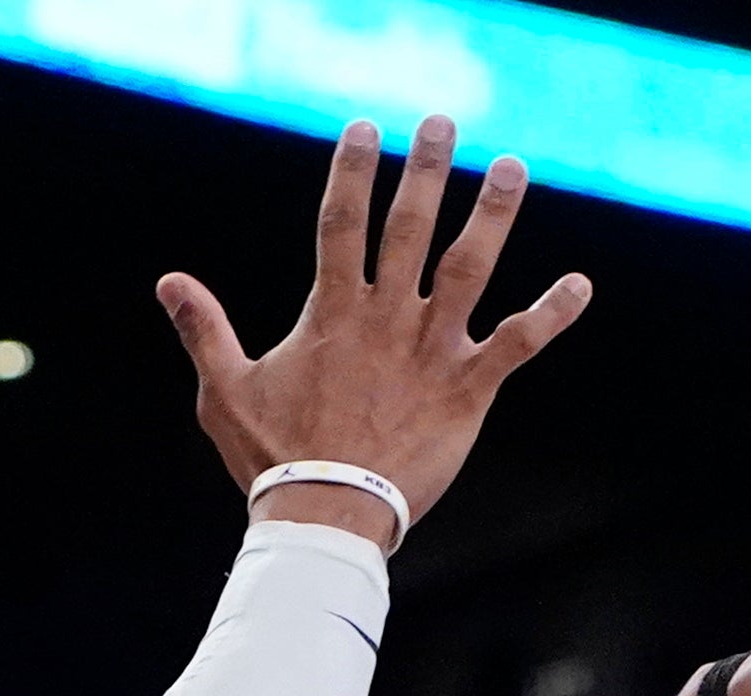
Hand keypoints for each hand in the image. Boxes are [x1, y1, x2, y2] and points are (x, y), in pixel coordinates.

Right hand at [160, 119, 587, 544]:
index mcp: (332, 313)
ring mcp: (432, 350)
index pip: (341, 223)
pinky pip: (518, 343)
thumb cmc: (275, 459)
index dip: (353, 172)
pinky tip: (581, 285)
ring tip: (511, 167)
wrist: (330, 517)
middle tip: (441, 123)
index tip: (367, 130)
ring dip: (493, 215)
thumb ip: (204, 330)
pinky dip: (552, 314)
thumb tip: (168, 280)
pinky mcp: (469, 389)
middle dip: (425, 171)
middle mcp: (387, 319)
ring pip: (470, 268)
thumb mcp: (226, 392)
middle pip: (409, 228)